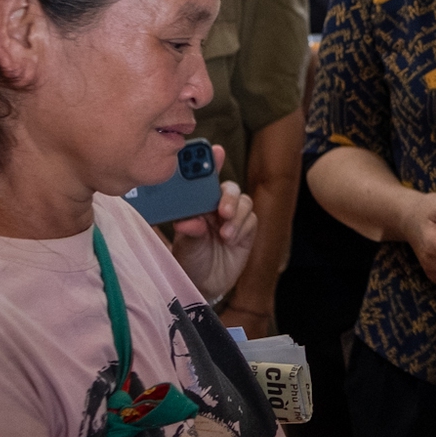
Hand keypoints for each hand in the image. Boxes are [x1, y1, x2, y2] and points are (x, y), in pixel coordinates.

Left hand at [171, 145, 257, 300]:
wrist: (204, 284)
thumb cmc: (189, 260)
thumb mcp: (184, 246)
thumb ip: (190, 231)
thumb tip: (191, 221)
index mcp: (196, 203)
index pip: (203, 178)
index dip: (209, 162)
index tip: (215, 152)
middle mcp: (215, 206)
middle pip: (228, 188)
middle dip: (227, 195)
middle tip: (222, 209)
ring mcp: (232, 217)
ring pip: (243, 202)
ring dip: (236, 215)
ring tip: (226, 233)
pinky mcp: (247, 229)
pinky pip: (251, 220)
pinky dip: (242, 228)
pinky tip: (231, 240)